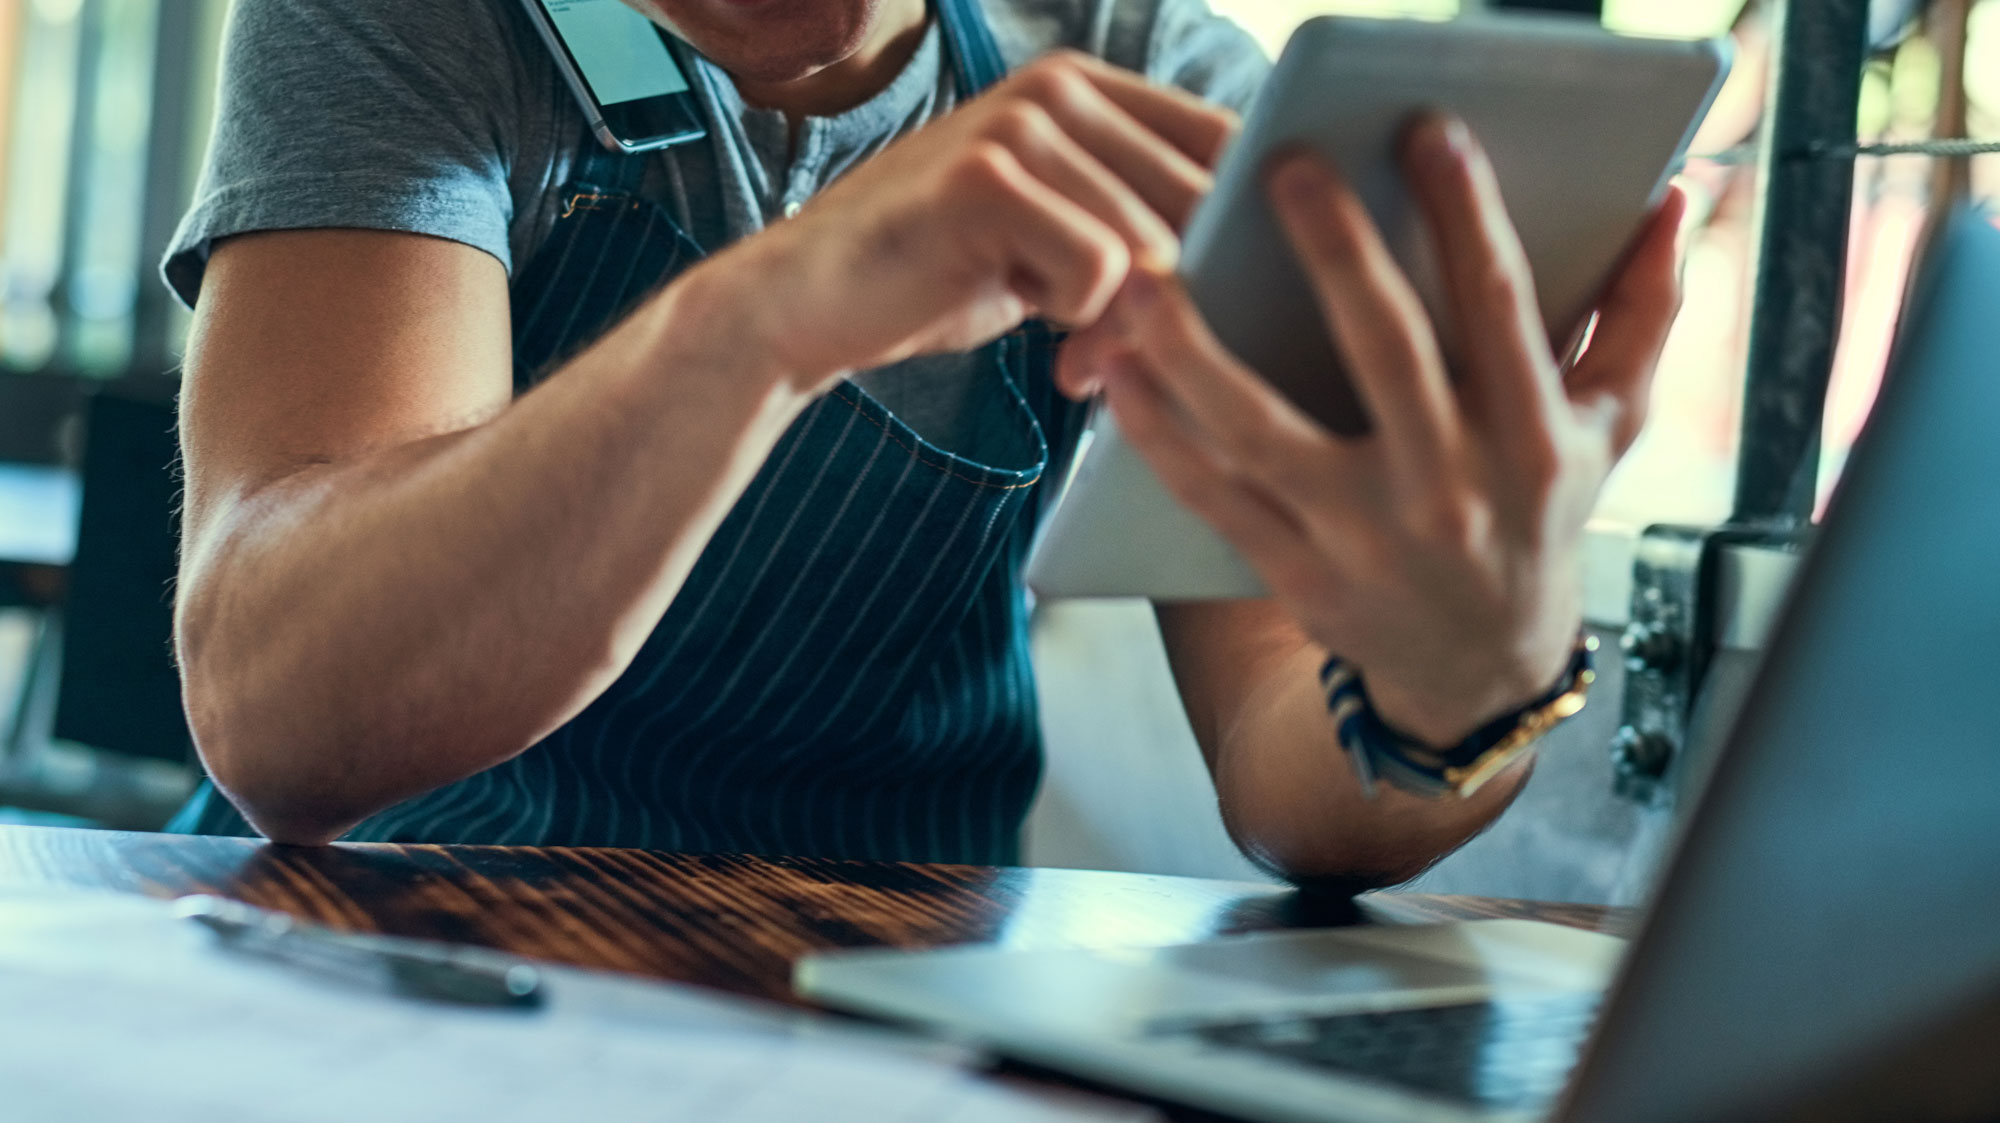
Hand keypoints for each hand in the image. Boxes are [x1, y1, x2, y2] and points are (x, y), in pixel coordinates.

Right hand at [692, 51, 1237, 394]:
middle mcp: (1061, 85)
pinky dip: (1075, 322)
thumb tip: (1253, 268)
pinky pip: (1099, 271)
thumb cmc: (945, 278)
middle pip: (1204, 200)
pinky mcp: (987, 177)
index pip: (1232, 145)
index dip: (1246, 232)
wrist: (811, 304)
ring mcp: (1022, 123)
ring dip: (1126, 321)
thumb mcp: (1061, 239)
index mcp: (1090, 86)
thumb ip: (1142, 229)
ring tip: (1075, 350)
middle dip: (1184, 296)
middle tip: (1126, 352)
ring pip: (1154, 245)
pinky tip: (1027, 321)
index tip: (1226, 304)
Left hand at [1058, 116, 1686, 745]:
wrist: (1480, 669)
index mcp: (1531, 439)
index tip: (1427, 132)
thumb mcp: (1609, 426)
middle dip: (1334, 254)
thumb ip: (1642, 312)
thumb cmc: (1540, 518)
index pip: (1500, 307)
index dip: (1467, 215)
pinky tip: (1117, 374)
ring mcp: (1364, 537)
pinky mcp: (1297, 573)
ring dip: (1195, 354)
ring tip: (1146, 279)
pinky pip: (1214, 497)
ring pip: (1263, 433)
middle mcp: (1450, 489)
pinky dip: (1159, 437)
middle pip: (1383, 352)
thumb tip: (1675, 198)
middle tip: (1281, 168)